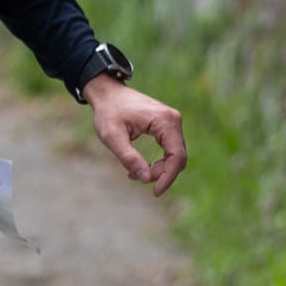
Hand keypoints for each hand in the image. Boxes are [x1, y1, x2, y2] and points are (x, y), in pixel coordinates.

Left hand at [88, 75, 188, 194]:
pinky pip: (170, 149)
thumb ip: (128, 157)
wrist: (108, 93)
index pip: (177, 156)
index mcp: (164, 121)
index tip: (155, 192)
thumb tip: (146, 179)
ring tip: (133, 173)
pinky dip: (158, 161)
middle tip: (135, 178)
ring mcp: (172, 122)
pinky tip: (140, 167)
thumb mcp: (112, 137)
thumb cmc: (108, 112)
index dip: (168, 177)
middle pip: (178, 157)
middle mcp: (173, 120)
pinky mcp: (167, 125)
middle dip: (161, 174)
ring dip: (159, 169)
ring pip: (175, 155)